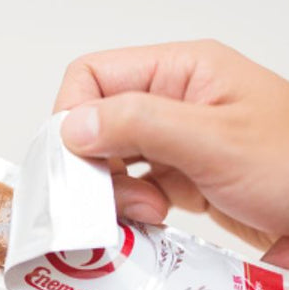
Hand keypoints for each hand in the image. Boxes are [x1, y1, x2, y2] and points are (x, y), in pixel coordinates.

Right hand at [54, 40, 288, 248]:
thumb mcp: (218, 141)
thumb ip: (142, 125)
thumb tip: (74, 126)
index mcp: (180, 72)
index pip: (93, 77)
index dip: (72, 117)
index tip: (76, 163)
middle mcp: (170, 102)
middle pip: (95, 125)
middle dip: (97, 166)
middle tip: (117, 198)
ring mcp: (171, 142)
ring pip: (109, 160)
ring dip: (116, 192)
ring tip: (149, 211)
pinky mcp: (175, 176)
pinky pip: (131, 187)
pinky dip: (131, 206)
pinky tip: (153, 218)